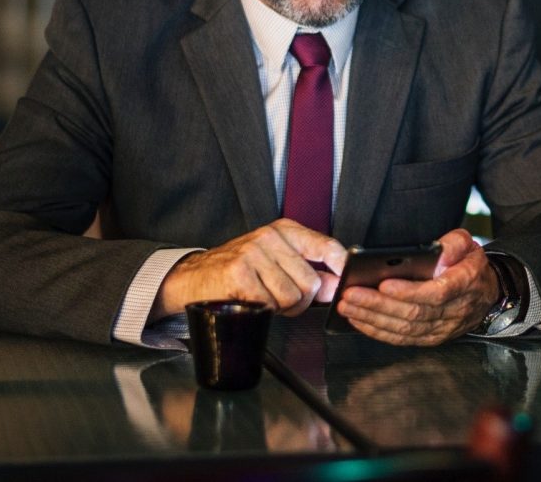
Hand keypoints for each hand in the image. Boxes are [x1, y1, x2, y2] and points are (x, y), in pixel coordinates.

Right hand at [150, 219, 346, 320]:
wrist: (195, 277)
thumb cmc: (241, 272)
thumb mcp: (277, 262)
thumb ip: (308, 272)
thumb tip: (336, 287)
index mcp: (284, 230)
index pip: (325, 246)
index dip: (341, 266)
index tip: (346, 280)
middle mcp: (270, 237)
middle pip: (311, 281)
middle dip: (302, 301)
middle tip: (282, 300)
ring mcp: (254, 253)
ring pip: (292, 296)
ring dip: (281, 308)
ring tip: (265, 298)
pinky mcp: (239, 273)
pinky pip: (270, 304)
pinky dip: (263, 310)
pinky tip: (251, 300)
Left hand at [334, 228, 499, 345]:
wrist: (485, 294)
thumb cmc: (470, 266)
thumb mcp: (469, 245)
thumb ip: (454, 244)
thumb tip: (438, 252)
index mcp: (464, 285)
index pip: (435, 294)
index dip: (409, 291)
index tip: (383, 283)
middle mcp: (452, 311)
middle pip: (413, 313)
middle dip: (378, 305)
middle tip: (350, 294)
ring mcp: (441, 328)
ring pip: (404, 329)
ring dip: (372, 318)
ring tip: (347, 305)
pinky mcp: (430, 338)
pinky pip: (402, 339)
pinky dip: (377, 331)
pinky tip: (359, 320)